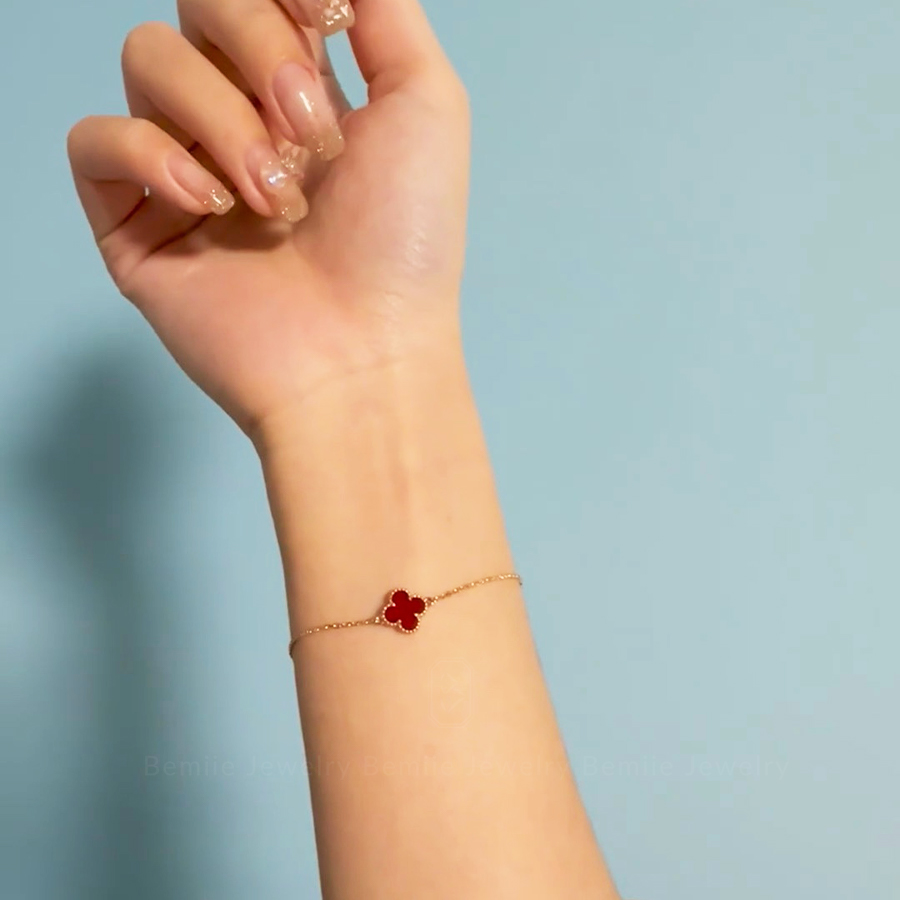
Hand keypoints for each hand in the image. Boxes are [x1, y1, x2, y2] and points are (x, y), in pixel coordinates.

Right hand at [67, 0, 470, 436]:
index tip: (328, 26)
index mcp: (303, 92)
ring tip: (274, 199)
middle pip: (198, 5)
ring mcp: (185, 171)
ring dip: (221, 118)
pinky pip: (95, 140)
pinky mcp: (136, 225)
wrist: (367, 353)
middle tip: (310, 136)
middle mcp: (239, 122)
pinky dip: (148, 154)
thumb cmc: (406, 243)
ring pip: (149, 60)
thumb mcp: (426, 104)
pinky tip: (207, 205)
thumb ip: (383, 10)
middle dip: (260, 51)